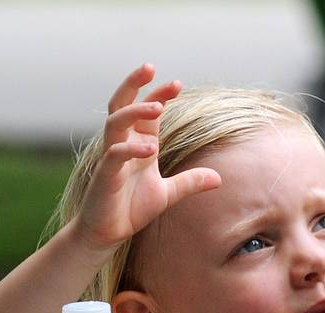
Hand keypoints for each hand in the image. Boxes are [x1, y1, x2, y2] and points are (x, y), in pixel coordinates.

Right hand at [74, 63, 220, 253]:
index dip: (158, 95)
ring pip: (115, 123)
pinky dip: (131, 149)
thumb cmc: (131, 209)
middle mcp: (122, 145)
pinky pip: (114, 155)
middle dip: (134, 85)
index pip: (146, 112)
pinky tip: (150, 149)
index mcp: (137, 145)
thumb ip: (191, 182)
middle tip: (150, 67)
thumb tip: (219, 178)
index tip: (176, 83)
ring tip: (158, 108)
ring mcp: (111, 158)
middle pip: (121, 105)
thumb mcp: (169, 193)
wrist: (108, 233)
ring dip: (135, 113)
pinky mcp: (104, 176)